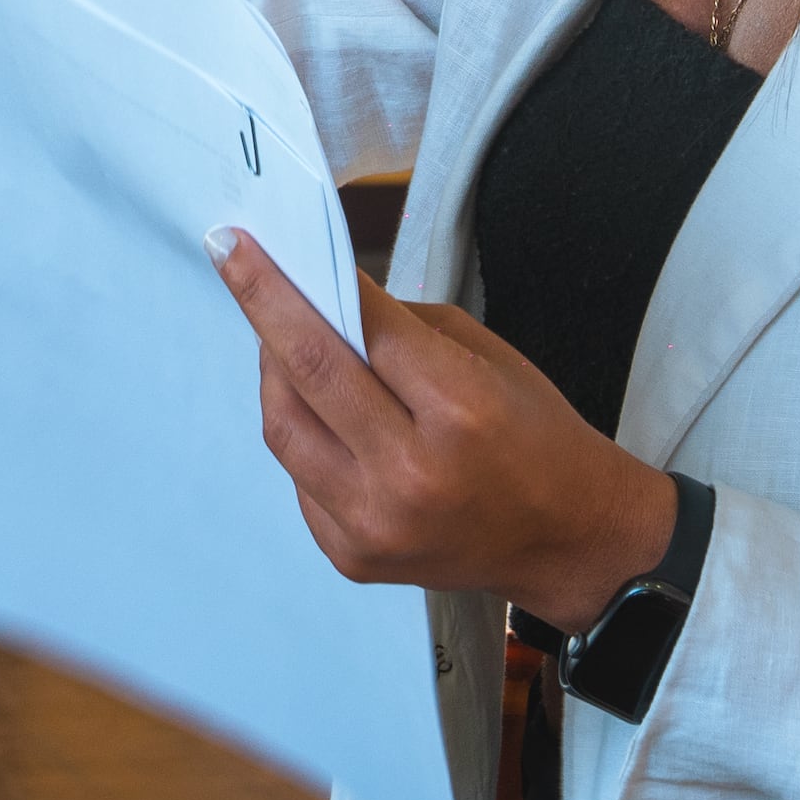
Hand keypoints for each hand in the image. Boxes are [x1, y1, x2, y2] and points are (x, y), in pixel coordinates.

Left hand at [210, 228, 680, 636]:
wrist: (568, 539)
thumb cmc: (535, 434)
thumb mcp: (483, 357)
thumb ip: (398, 330)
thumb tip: (317, 298)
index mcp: (459, 412)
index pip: (361, 328)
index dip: (299, 280)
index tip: (251, 243)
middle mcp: (408, 476)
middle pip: (308, 374)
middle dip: (261, 305)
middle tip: (231, 256)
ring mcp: (373, 525)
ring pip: (284, 428)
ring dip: (272, 371)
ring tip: (275, 334)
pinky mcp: (351, 556)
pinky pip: (298, 476)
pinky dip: (300, 431)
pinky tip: (316, 409)